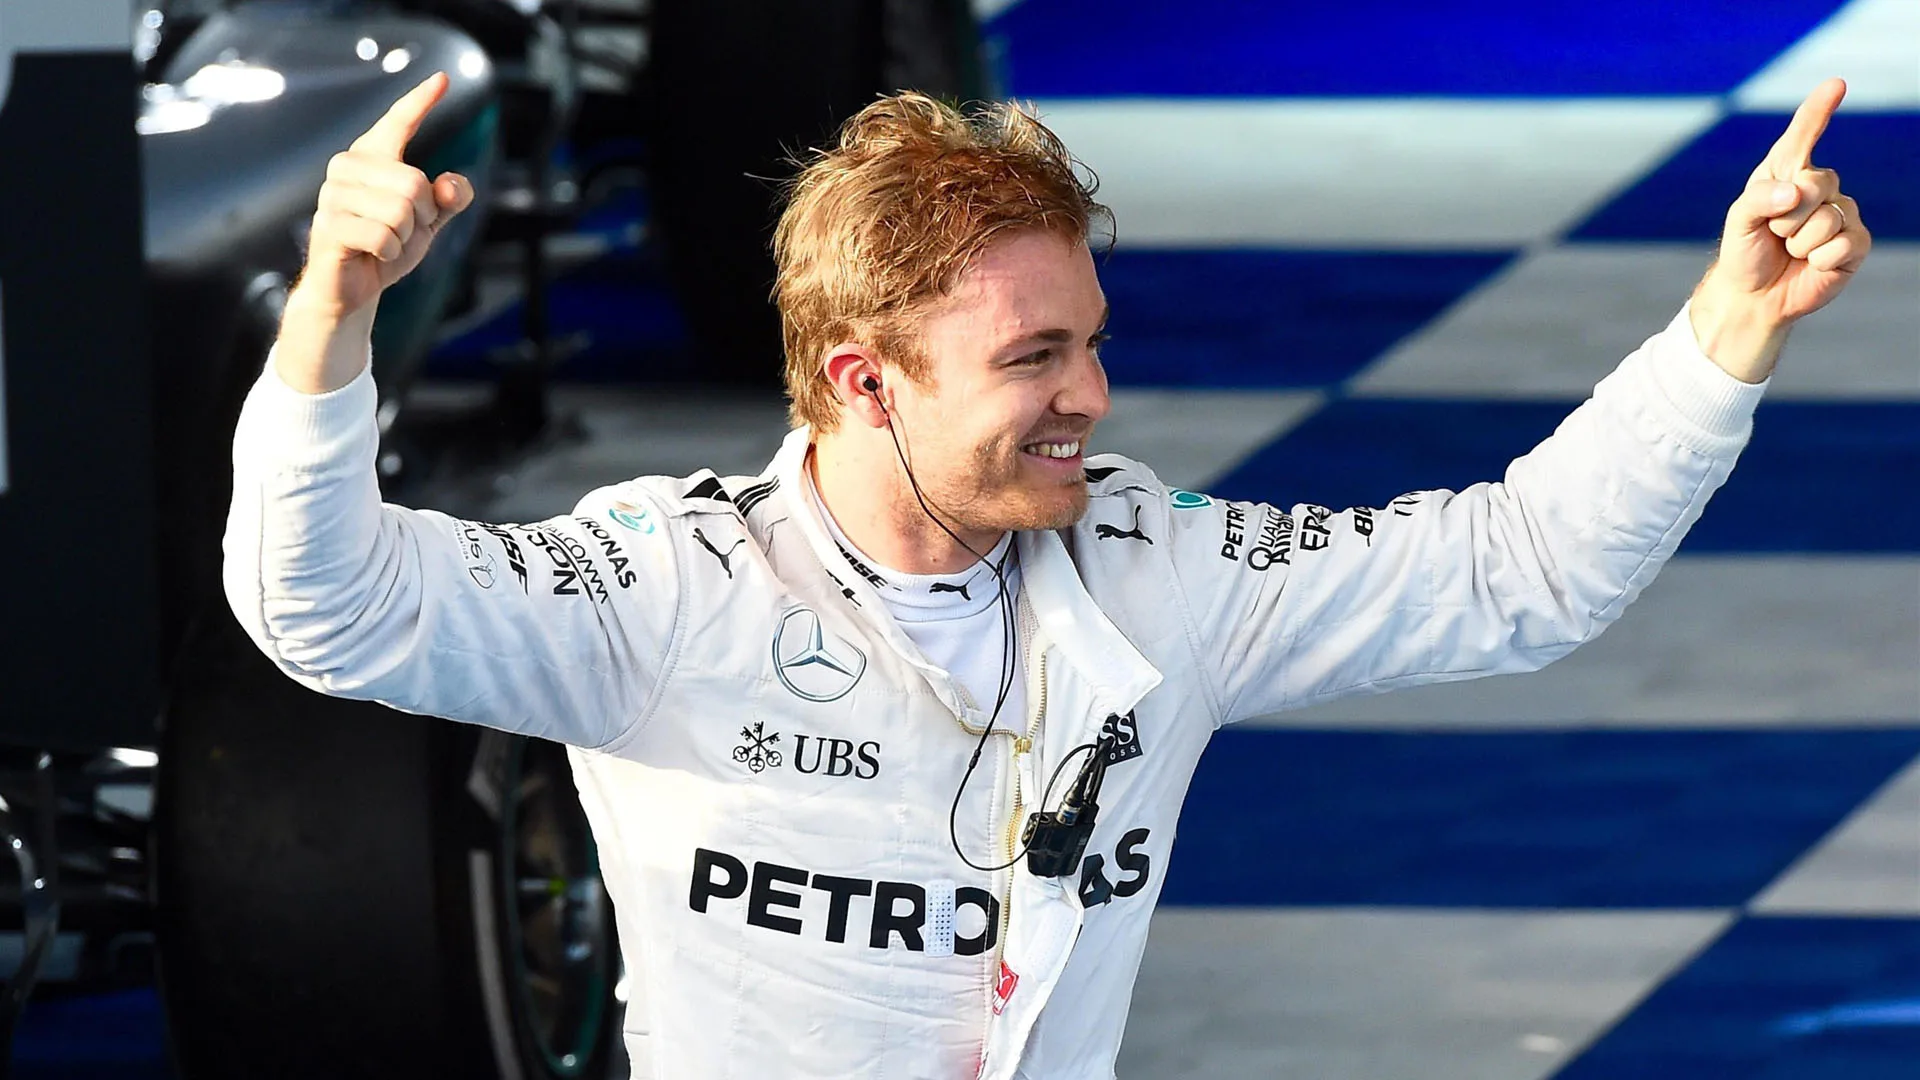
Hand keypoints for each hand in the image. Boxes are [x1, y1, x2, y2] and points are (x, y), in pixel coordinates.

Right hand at [290, 72, 474, 319]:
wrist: (351, 288)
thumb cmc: (387, 247)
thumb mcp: (428, 222)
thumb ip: (448, 199)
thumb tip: (453, 184)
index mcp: (371, 157)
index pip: (399, 123)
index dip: (420, 101)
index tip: (442, 78)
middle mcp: (346, 166)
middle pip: (415, 183)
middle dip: (422, 217)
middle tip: (404, 232)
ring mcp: (332, 195)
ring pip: (400, 212)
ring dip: (405, 238)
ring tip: (386, 243)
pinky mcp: (328, 225)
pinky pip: (384, 238)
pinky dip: (390, 254)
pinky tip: (372, 255)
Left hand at [1691, 78, 1872, 379]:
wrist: (1754, 296)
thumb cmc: (1745, 252)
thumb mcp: (1738, 221)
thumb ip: (1759, 199)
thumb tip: (1796, 191)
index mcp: (1786, 173)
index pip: (1804, 136)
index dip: (1819, 110)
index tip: (1836, 84)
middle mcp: (1819, 187)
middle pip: (1816, 182)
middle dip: (1786, 215)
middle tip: (1774, 233)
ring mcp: (1841, 213)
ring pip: (1827, 217)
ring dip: (1800, 241)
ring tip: (1790, 249)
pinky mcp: (1855, 243)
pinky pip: (1843, 243)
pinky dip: (1820, 259)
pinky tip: (1812, 265)